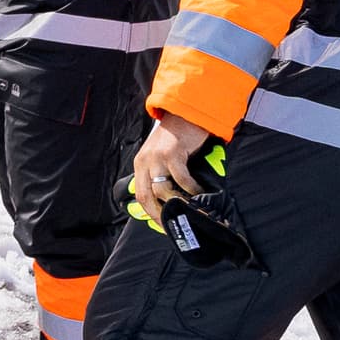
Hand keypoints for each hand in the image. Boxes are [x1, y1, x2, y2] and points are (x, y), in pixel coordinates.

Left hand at [127, 113, 214, 228]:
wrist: (187, 113)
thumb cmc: (178, 138)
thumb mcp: (163, 157)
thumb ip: (162, 175)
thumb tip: (170, 202)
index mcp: (141, 165)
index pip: (140, 196)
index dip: (151, 215)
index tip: (165, 226)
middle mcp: (145, 162)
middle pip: (146, 196)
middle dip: (161, 214)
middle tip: (178, 224)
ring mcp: (157, 157)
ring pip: (163, 190)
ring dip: (178, 203)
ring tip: (192, 209)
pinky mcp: (172, 153)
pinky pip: (181, 178)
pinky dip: (191, 189)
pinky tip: (199, 191)